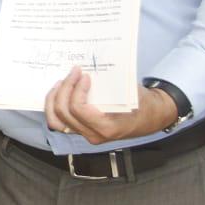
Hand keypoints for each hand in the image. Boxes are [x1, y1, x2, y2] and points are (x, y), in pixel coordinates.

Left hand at [44, 67, 177, 144]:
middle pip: (63, 113)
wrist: (151, 117)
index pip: (78, 109)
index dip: (76, 89)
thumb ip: (107, 84)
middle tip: (73, 72)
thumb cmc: (142, 103)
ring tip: (60, 83)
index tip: (84, 75)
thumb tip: (87, 69)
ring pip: (56, 121)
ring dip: (53, 99)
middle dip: (64, 88)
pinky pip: (61, 122)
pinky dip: (54, 107)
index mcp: (106, 127)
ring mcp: (86, 134)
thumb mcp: (129, 92)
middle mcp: (93, 134)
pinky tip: (59, 93)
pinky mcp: (82, 131)